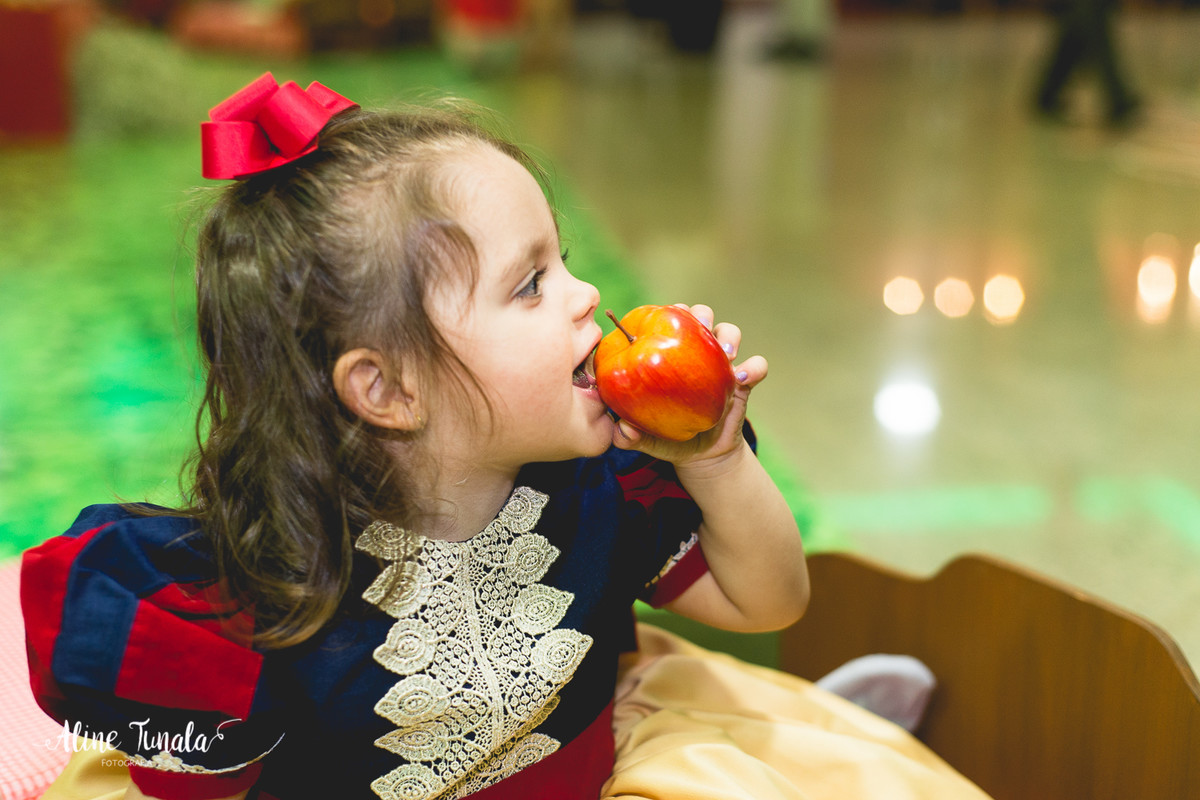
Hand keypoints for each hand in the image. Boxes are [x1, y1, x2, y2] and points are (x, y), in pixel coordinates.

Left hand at [610, 304, 766, 471]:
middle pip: (700, 315)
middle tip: (699, 327)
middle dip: (699, 315)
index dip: (665, 314)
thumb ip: (627, 436)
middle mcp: (696, 352)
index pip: (666, 322)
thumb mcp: (644, 439)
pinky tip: (743, 378)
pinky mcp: (744, 382)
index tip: (662, 320)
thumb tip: (623, 429)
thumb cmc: (665, 437)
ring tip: (726, 354)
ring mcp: (721, 365)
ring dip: (728, 335)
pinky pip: (757, 366)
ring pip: (729, 331)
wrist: (700, 456)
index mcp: (668, 354)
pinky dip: (754, 367)